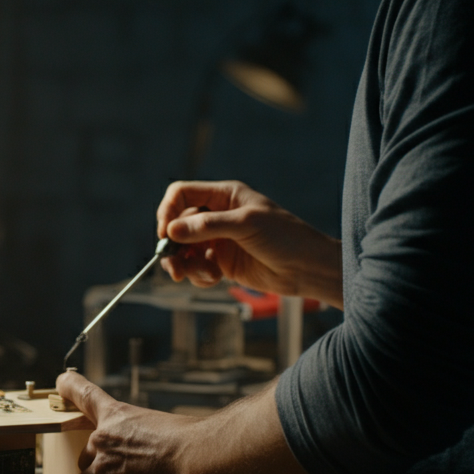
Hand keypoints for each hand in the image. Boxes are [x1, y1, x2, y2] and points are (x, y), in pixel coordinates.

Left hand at [55, 370, 203, 473]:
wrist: (197, 458)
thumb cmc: (190, 442)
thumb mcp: (162, 427)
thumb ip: (142, 441)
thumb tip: (147, 462)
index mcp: (115, 418)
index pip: (84, 395)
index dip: (69, 386)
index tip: (61, 381)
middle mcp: (102, 442)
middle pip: (84, 461)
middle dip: (98, 473)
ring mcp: (104, 471)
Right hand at [156, 180, 342, 307]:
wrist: (307, 268)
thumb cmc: (285, 237)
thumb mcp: (245, 225)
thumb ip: (206, 226)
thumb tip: (171, 230)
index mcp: (224, 196)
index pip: (182, 194)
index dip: (168, 211)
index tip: (166, 234)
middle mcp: (217, 215)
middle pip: (178, 224)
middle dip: (173, 245)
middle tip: (174, 265)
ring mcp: (218, 239)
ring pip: (184, 249)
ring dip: (183, 264)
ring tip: (191, 276)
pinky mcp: (221, 262)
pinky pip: (196, 267)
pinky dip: (198, 275)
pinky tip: (213, 279)